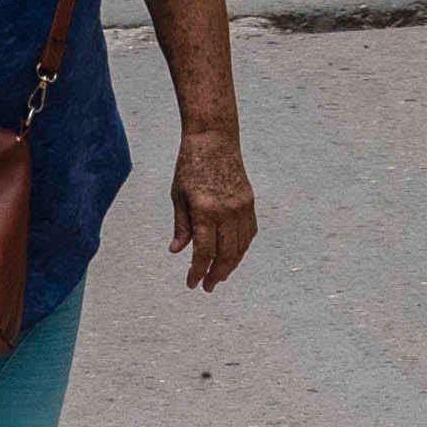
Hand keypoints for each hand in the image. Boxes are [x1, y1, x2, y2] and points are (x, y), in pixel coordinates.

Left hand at [169, 124, 256, 292]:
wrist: (214, 140)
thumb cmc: (191, 166)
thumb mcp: (179, 196)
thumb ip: (181, 226)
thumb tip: (177, 251)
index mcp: (205, 210)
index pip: (204, 251)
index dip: (198, 271)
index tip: (192, 283)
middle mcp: (226, 212)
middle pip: (225, 255)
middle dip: (216, 274)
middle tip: (207, 287)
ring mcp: (241, 208)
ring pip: (240, 247)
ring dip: (230, 265)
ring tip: (219, 275)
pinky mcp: (249, 203)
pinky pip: (249, 234)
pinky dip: (241, 248)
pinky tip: (232, 256)